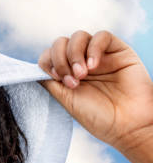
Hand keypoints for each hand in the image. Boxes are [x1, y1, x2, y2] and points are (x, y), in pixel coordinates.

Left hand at [37, 30, 152, 153]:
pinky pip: (101, 36)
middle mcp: (82, 62)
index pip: (50, 55)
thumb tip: (33, 68)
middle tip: (71, 79)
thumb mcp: (67, 101)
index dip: (48, 61)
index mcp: (68, 74)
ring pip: (78, 36)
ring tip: (82, 74)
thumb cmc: (99, 118)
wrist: (129, 126)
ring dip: (74, 53)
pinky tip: (93, 66)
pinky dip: (93, 48)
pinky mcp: (119, 50)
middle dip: (60, 58)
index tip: (55, 78)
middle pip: (61, 43)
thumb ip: (51, 82)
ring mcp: (99, 56)